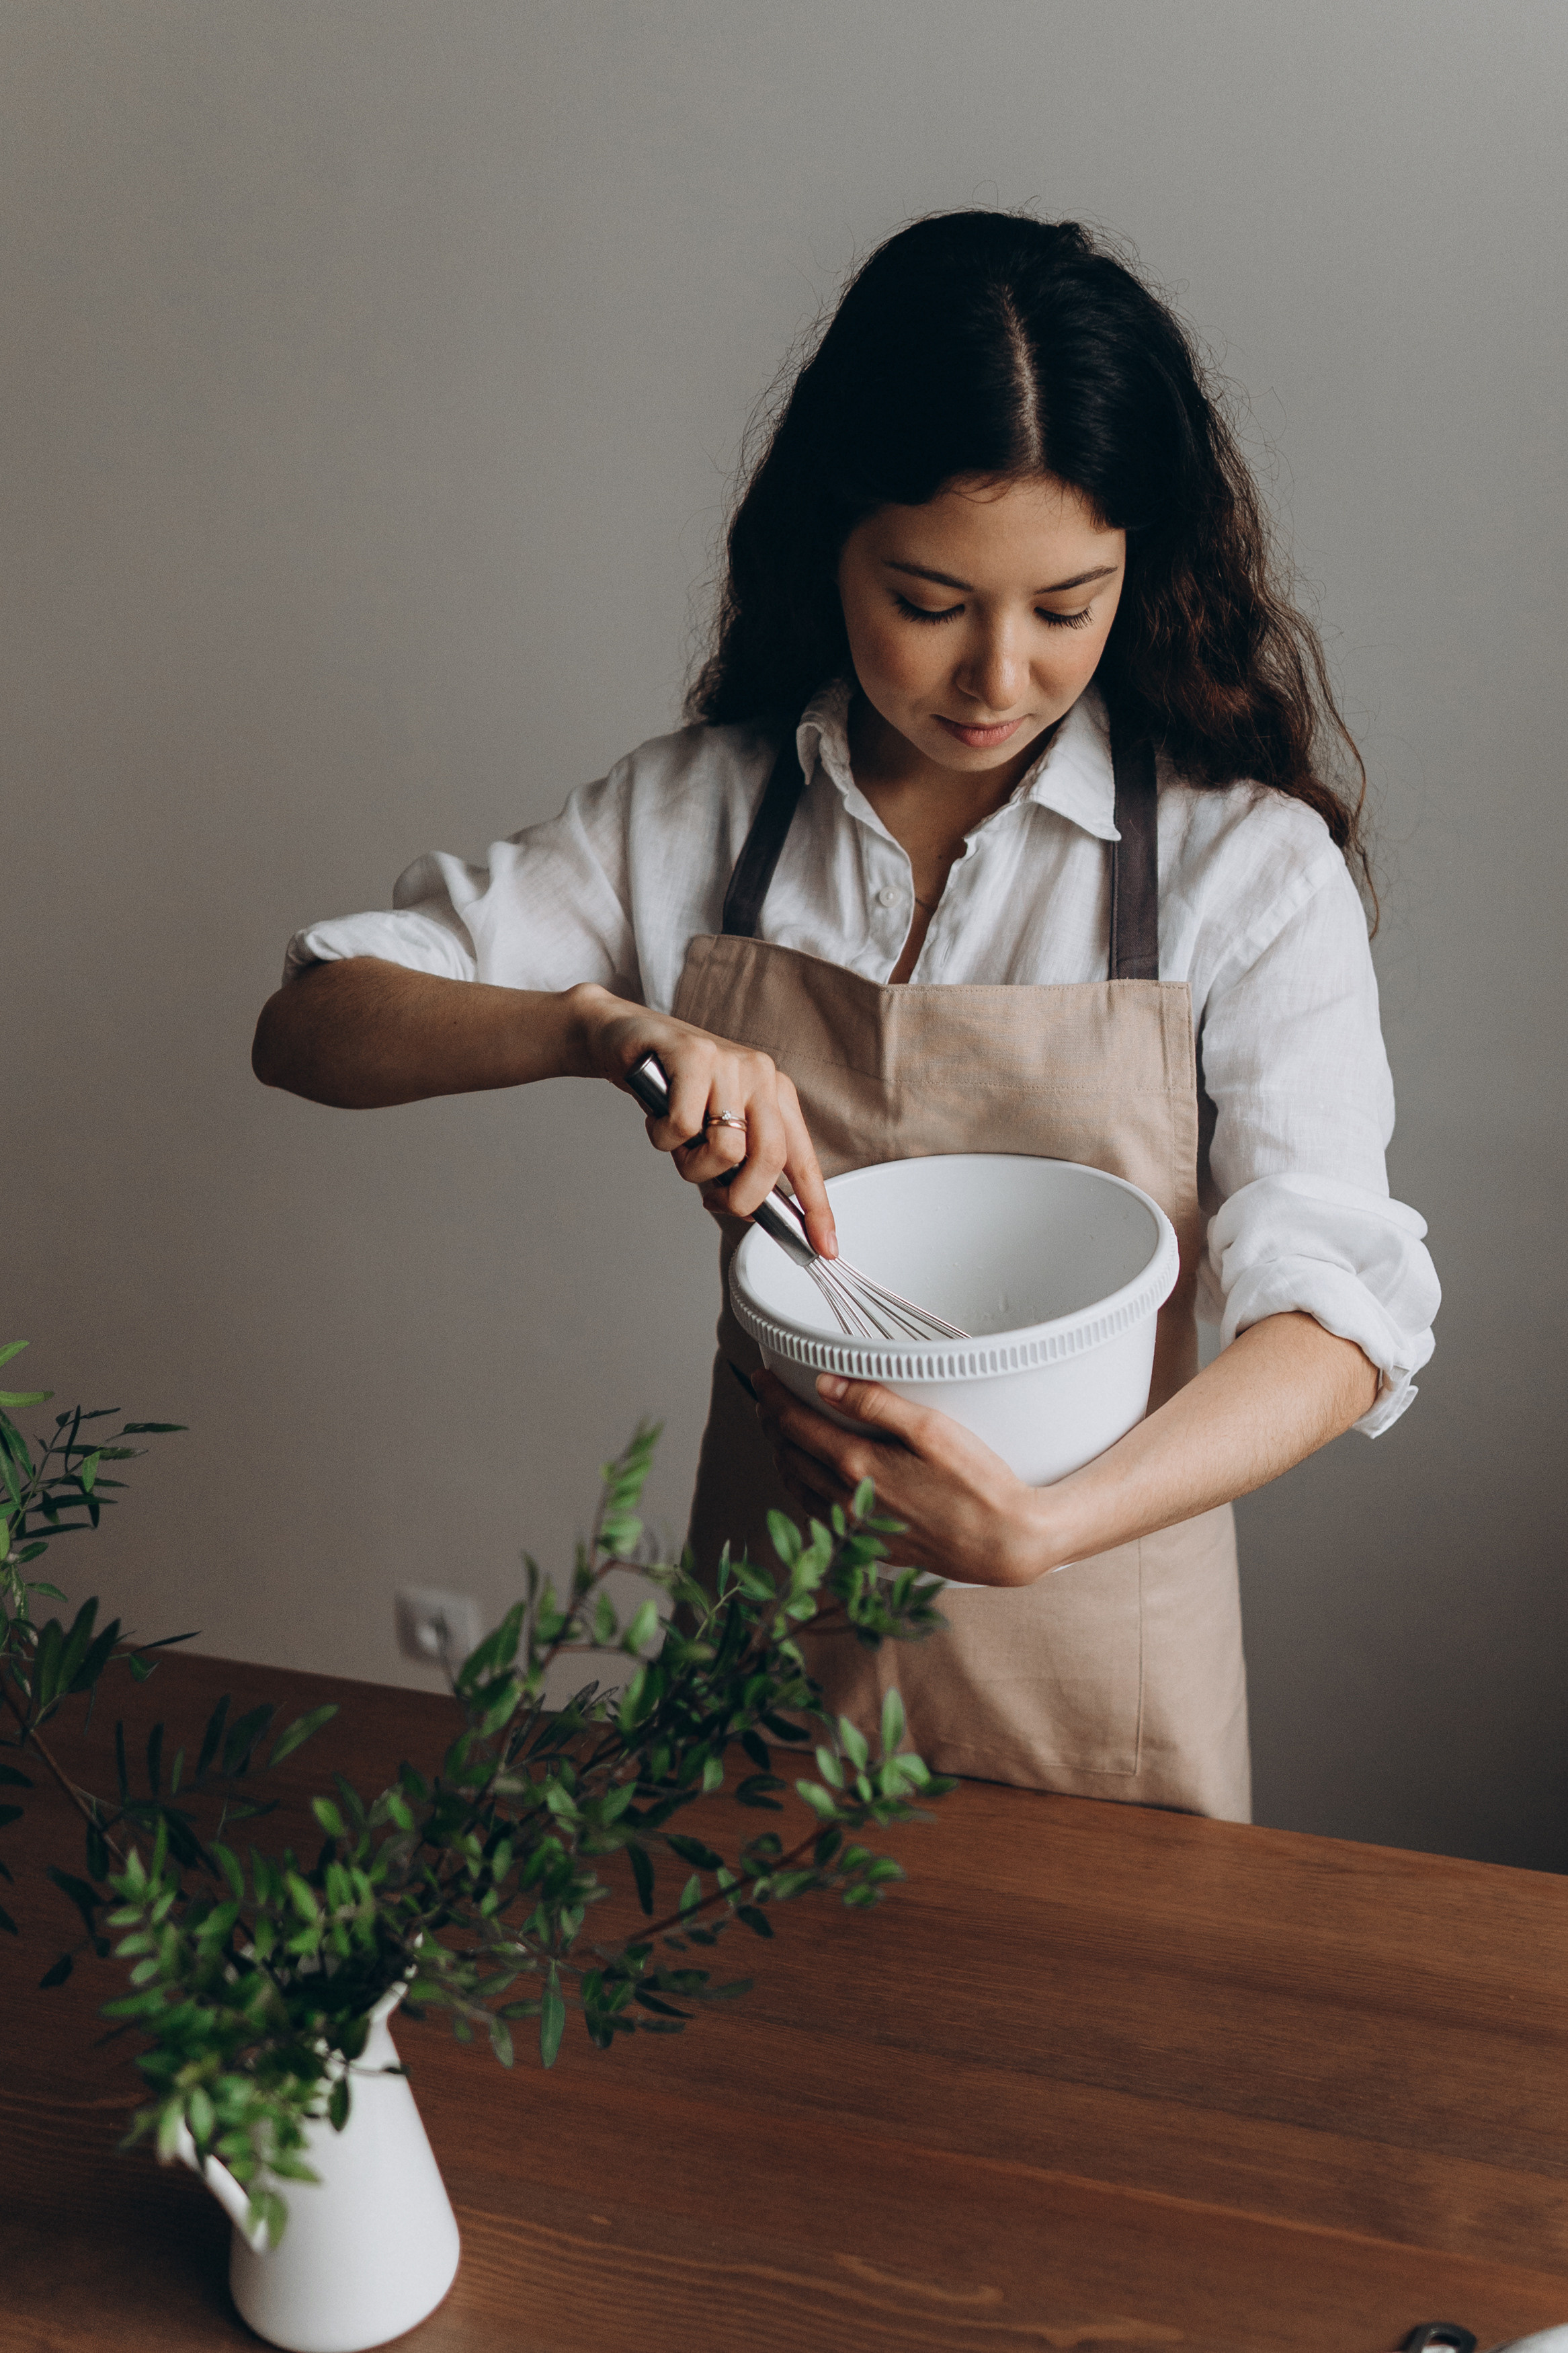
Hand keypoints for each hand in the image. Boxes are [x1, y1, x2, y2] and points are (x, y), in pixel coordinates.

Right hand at [569, 992, 835, 1256]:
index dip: (817, 1207)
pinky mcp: (695, 1055)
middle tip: (715, 1201)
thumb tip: (753, 1211)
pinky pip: (682, 1126)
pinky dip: (663, 1137)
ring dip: (691, 1164)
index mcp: (776, 1095)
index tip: (826, 1248)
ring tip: (678, 1142)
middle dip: (741, 1197)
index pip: (803, 1159)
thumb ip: (739, 1164)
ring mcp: (731, 1062)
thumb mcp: (713, 1130)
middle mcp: (762, 1075)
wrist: (626, 1041)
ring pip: (725, 1149)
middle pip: (770, 1158)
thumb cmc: (672, 1091)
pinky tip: (657, 1116)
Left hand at [751, 1369, 1052, 1586]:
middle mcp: (848, 1500)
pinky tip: (814, 1479)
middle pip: (791, 1457)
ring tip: (783, 1434)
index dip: (773, 1398)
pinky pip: (821, 1516)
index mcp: (858, 1465)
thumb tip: (825, 1384)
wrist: (1008, 1543)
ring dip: (786, 1458)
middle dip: (774, 1425)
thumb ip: (874, 1403)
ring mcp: (859, 1528)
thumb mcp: (930, 1428)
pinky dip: (806, 1490)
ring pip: (801, 1489)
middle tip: (768, 1401)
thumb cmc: (979, 1481)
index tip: (762, 1379)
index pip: (796, 1426)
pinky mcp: (873, 1546)